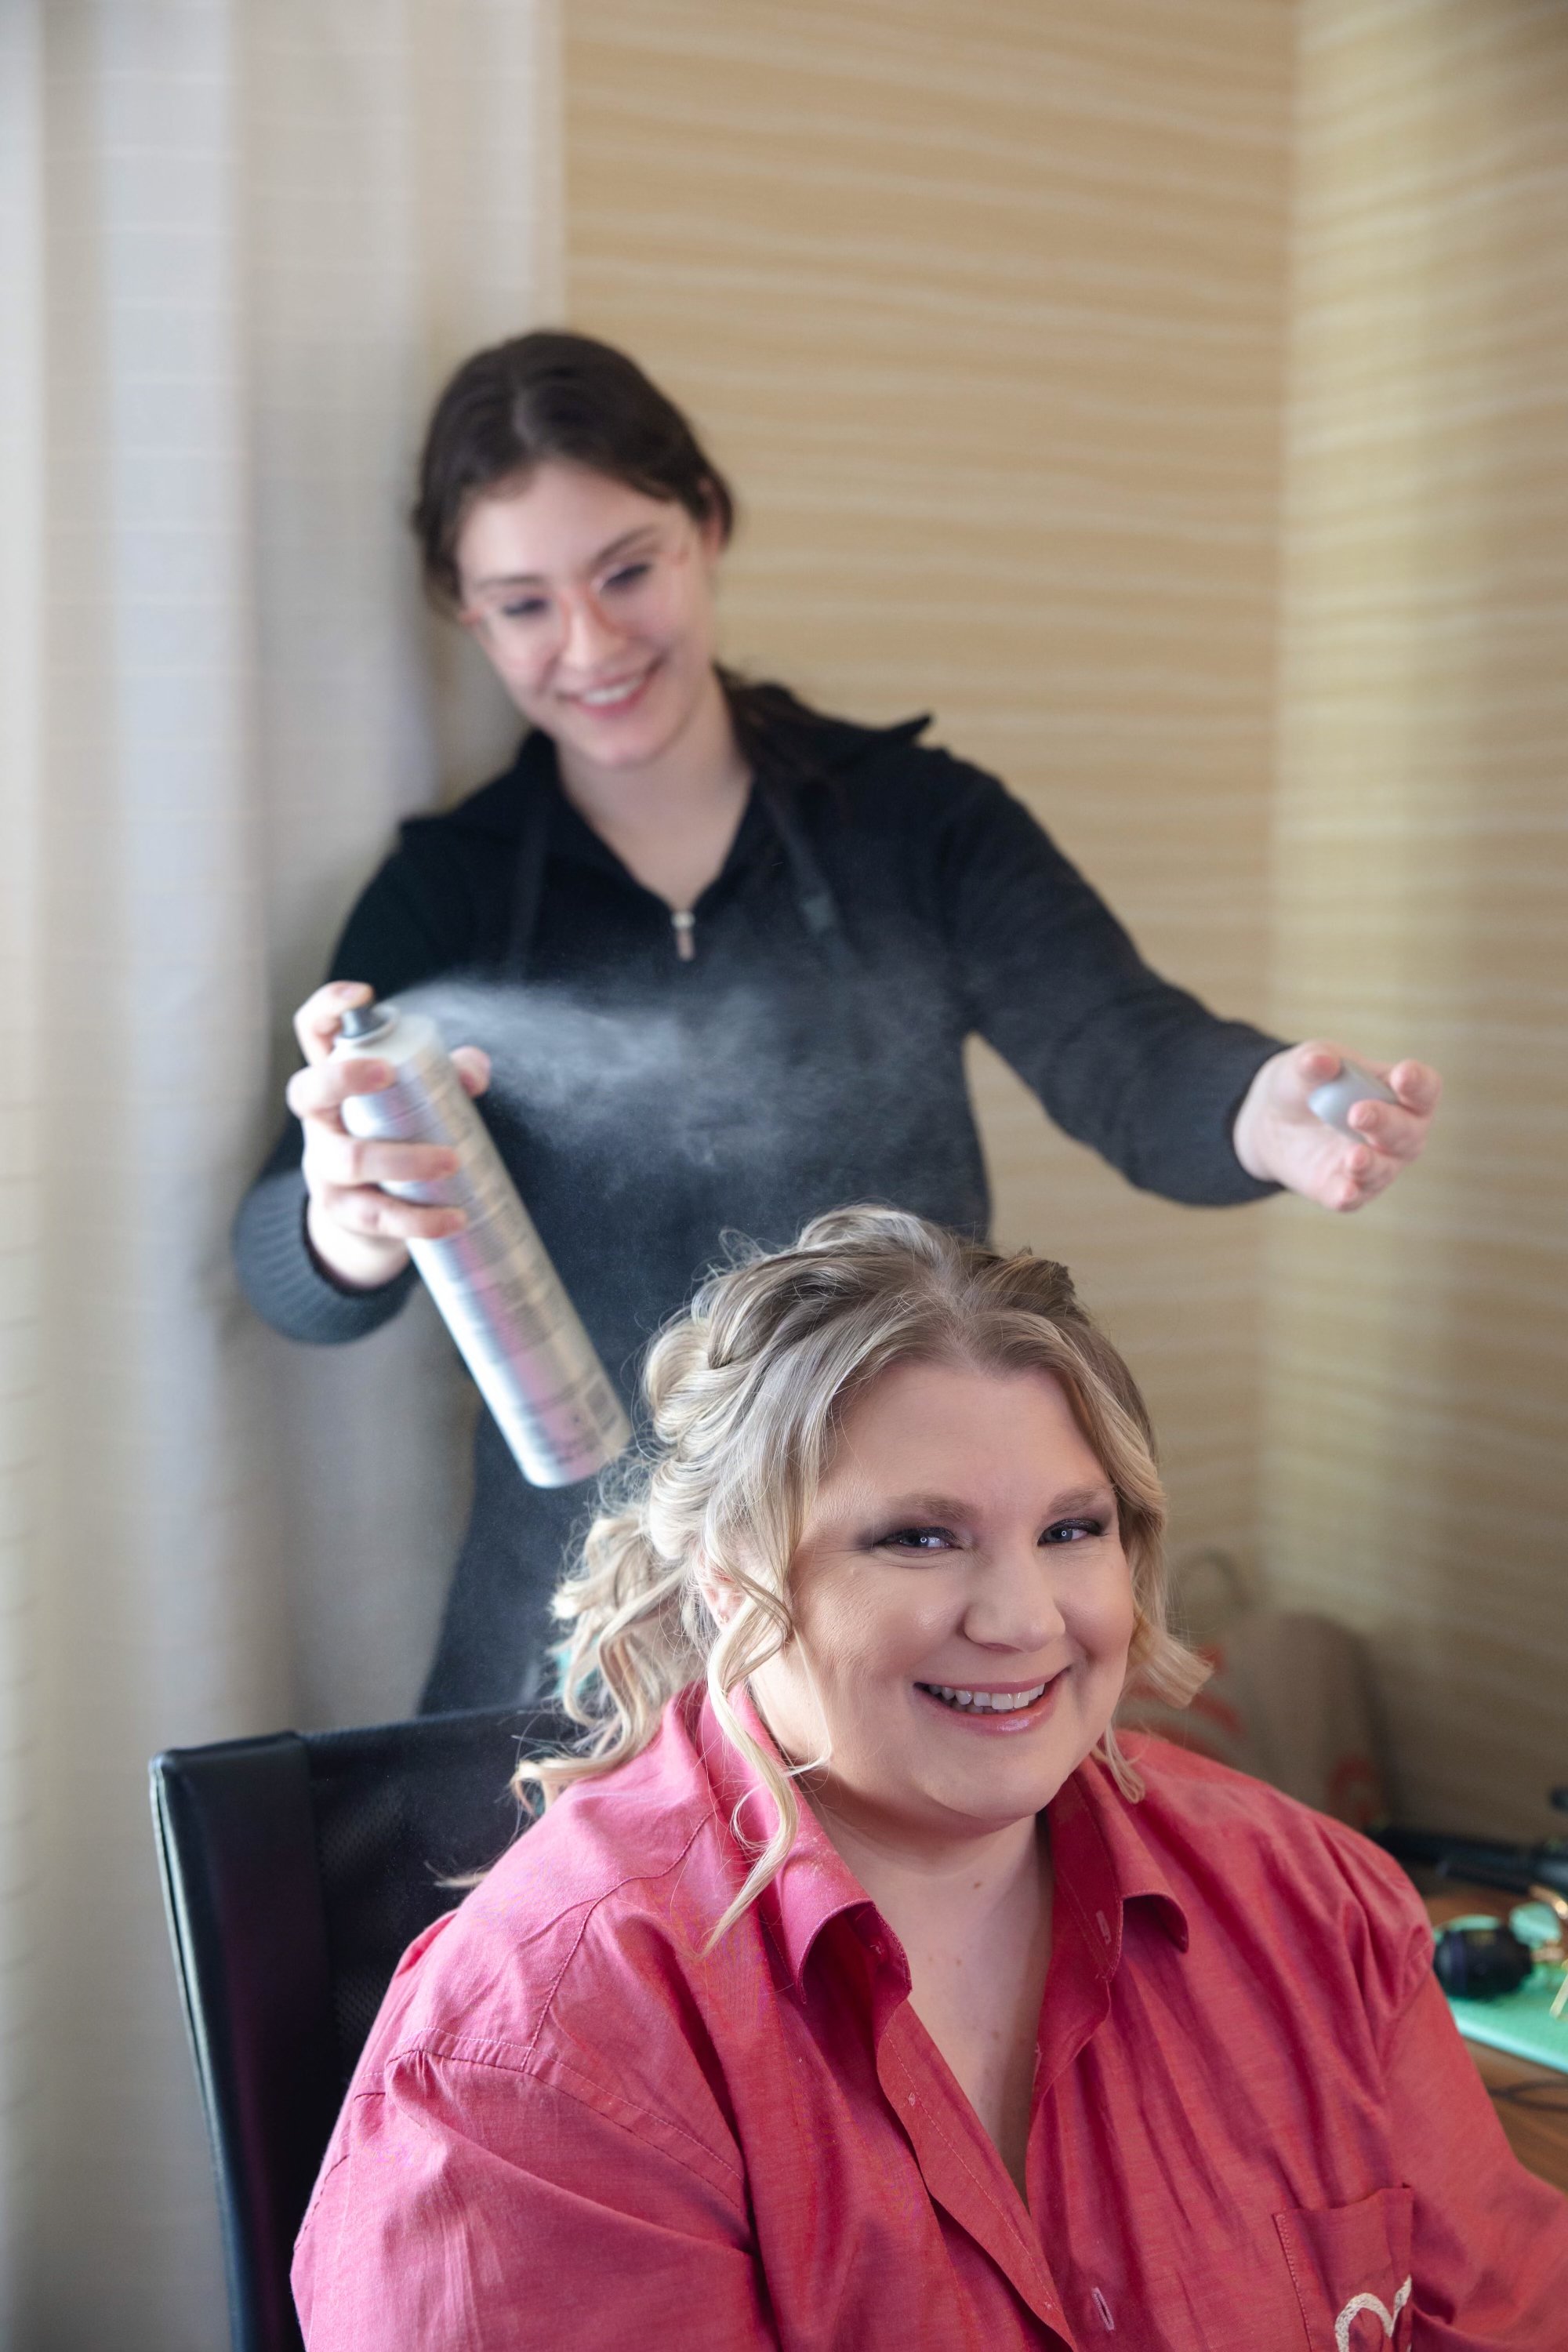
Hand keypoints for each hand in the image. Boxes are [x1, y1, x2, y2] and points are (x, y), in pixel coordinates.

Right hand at [286, 981, 491, 1289]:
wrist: (373, 1216)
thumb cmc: (397, 1133)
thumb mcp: (419, 1098)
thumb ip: (448, 1075)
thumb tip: (474, 1074)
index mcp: (333, 1078)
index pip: (312, 1032)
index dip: (327, 1008)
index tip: (362, 996)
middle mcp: (318, 1119)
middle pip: (307, 1090)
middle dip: (344, 1077)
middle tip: (388, 1074)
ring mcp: (323, 1166)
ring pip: (348, 1159)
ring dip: (402, 1158)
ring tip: (450, 1162)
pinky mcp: (342, 1211)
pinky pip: (374, 1215)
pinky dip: (416, 1218)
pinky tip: (452, 1219)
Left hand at [1232, 1041, 1440, 1211]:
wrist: (1274, 1120)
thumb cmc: (1307, 1084)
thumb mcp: (1304, 1065)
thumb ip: (1314, 1060)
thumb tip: (1320, 1060)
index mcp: (1398, 1092)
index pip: (1424, 1089)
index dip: (1418, 1084)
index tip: (1403, 1075)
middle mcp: (1398, 1132)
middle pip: (1408, 1132)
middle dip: (1387, 1123)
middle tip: (1358, 1113)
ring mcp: (1376, 1164)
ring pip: (1384, 1169)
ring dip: (1371, 1164)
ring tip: (1354, 1157)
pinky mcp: (1348, 1189)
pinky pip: (1354, 1197)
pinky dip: (1350, 1195)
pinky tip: (1345, 1191)